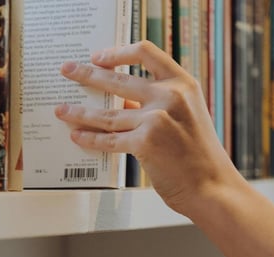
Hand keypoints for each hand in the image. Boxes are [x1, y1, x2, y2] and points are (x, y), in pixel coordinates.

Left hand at [54, 41, 244, 215]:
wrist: (212, 186)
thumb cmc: (197, 156)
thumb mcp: (184, 117)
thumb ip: (155, 105)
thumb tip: (121, 102)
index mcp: (182, 83)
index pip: (145, 52)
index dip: (117, 52)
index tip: (97, 56)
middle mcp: (170, 95)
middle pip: (117, 80)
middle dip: (86, 74)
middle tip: (67, 70)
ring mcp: (156, 118)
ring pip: (107, 115)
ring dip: (79, 112)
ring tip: (61, 110)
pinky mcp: (145, 142)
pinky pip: (108, 140)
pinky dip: (90, 139)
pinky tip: (76, 136)